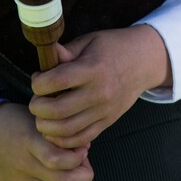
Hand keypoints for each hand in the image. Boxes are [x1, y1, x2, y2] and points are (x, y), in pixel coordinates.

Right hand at [0, 103, 93, 180]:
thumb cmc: (9, 121)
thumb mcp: (32, 118)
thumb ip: (56, 131)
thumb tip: (83, 144)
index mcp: (30, 143)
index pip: (58, 159)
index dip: (78, 157)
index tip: (83, 148)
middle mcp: (26, 166)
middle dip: (84, 176)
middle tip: (86, 166)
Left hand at [29, 24, 171, 148]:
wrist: (144, 62)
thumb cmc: (113, 47)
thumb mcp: (89, 41)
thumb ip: (65, 53)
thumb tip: (44, 59)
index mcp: (93, 69)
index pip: (57, 81)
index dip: (38, 83)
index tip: (37, 79)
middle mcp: (99, 93)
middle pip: (58, 110)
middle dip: (37, 107)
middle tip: (36, 100)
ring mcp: (104, 111)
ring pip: (67, 130)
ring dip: (46, 126)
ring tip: (42, 115)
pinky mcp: (107, 122)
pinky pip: (81, 138)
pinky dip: (63, 139)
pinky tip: (55, 128)